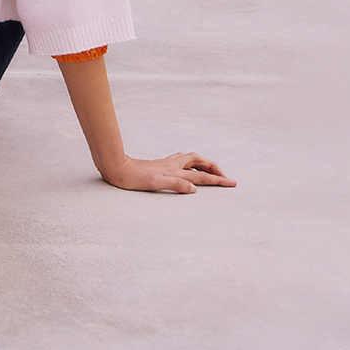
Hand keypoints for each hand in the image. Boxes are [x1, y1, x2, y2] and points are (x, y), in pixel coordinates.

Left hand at [100, 152, 234, 193]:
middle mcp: (174, 165)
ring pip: (192, 160)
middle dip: (215, 169)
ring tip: (212, 171)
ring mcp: (167, 164)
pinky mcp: (161, 165)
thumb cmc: (134, 177)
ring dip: (205, 165)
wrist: (118, 168)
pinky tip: (189, 167)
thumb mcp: (155, 183)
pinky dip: (192, 164)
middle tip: (224, 177)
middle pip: (200, 163)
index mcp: (176, 171)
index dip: (218, 180)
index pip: (202, 177)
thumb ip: (176, 184)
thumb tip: (195, 189)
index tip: (232, 184)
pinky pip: (183, 162)